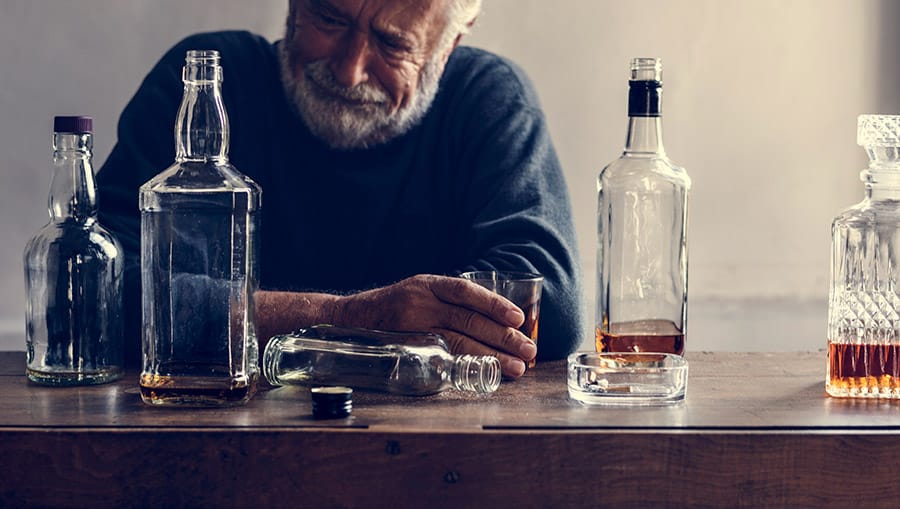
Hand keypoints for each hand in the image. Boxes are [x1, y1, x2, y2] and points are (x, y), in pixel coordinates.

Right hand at [332, 274, 536, 377]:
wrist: (348, 319)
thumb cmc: (392, 308)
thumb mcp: (418, 293)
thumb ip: (447, 301)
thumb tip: (493, 320)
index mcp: (427, 284)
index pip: (465, 291)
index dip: (494, 304)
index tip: (518, 318)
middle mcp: (420, 301)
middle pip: (467, 320)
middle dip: (502, 337)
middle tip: (527, 350)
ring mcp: (411, 326)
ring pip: (458, 341)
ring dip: (492, 356)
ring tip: (515, 367)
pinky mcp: (406, 347)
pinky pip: (441, 357)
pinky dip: (467, 365)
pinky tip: (486, 372)